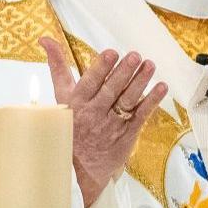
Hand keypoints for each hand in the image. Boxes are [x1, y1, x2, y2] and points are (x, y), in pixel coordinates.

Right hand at [41, 37, 168, 207]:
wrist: (80, 168)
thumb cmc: (71, 123)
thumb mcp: (61, 96)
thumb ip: (57, 66)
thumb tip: (46, 39)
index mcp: (77, 103)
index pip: (90, 83)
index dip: (101, 68)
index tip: (111, 53)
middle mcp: (94, 113)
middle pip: (111, 90)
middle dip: (124, 72)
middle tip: (135, 56)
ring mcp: (112, 125)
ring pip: (127, 101)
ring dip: (140, 82)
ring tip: (149, 65)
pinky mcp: (127, 134)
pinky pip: (141, 116)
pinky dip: (152, 101)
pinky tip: (161, 88)